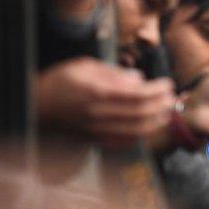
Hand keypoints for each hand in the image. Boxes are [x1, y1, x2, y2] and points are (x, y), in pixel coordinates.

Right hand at [36, 57, 174, 145]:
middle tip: (172, 98)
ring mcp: (97, 129)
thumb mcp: (84, 66)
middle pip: (140, 113)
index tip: (167, 83)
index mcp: (98, 92)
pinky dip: (139, 136)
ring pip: (135, 130)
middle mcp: (100, 113)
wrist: (35, 107)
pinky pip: (122, 142)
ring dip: (155, 122)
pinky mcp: (94, 139)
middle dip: (161, 106)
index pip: (138, 93)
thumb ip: (113, 73)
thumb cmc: (59, 81)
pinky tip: (148, 128)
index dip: (157, 90)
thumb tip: (138, 79)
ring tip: (167, 113)